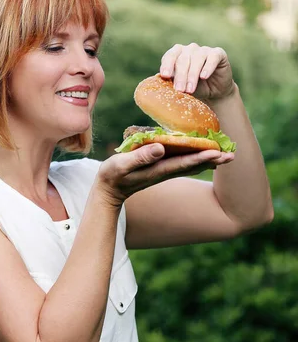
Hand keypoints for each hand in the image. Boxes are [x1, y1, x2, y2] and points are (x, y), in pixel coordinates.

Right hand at [96, 143, 233, 206]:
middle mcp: (165, 171)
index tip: (218, 152)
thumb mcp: (121, 165)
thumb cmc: (112, 177)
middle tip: (233, 155)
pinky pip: (184, 162)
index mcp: (158, 169)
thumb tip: (161, 148)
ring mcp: (164, 171)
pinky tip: (206, 154)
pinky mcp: (161, 168)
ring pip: (192, 164)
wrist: (109, 192)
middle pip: (194, 164)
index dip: (202, 157)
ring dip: (209, 160)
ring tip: (226, 155)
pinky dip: (198, 158)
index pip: (185, 162)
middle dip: (213, 160)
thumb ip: (140, 157)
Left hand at [159, 43, 234, 100]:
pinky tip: (204, 76)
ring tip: (190, 89)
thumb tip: (159, 86)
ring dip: (192, 75)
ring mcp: (204, 50)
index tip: (165, 76)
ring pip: (197, 58)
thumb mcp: (182, 87)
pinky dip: (208, 67)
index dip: (167, 65)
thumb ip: (172, 83)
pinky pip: (212, 57)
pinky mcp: (218, 53)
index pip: (170, 56)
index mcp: (177, 54)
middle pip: (182, 59)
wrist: (215, 92)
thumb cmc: (195, 88)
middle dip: (180, 76)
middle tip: (179, 89)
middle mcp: (190, 49)